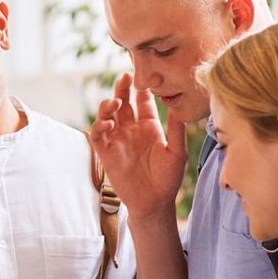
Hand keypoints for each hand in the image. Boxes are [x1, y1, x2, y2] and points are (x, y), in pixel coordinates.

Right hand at [91, 73, 189, 224]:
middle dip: (122, 88)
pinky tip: (110, 122)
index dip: (142, 89)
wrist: (154, 203)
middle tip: (126, 77)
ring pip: (107, 115)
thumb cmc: (168, 179)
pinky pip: (98, 135)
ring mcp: (117, 140)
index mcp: (149, 127)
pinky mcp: (106, 153)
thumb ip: (176, 129)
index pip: (143, 102)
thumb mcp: (177, 152)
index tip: (145, 75)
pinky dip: (100, 125)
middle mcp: (131, 131)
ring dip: (108, 105)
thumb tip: (179, 105)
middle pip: (123, 103)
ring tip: (116, 102)